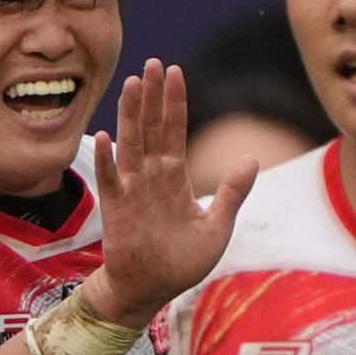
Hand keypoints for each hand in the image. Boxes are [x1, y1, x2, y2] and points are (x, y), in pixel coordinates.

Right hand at [88, 59, 245, 320]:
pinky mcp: (117, 210)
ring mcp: (132, 191)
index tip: (175, 72)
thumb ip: (232, 193)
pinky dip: (108, 160)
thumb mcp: (217, 228)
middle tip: (153, 62)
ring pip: (130, 144)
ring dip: (130, 115)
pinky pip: (110, 180)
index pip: (174, 130)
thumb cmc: (181, 263)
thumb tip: (251, 159)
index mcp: (174, 178)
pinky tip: (105, 136)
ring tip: (132, 84)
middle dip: (151, 95)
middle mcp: (151, 178)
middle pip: (150, 127)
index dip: (175, 102)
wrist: (149, 291)